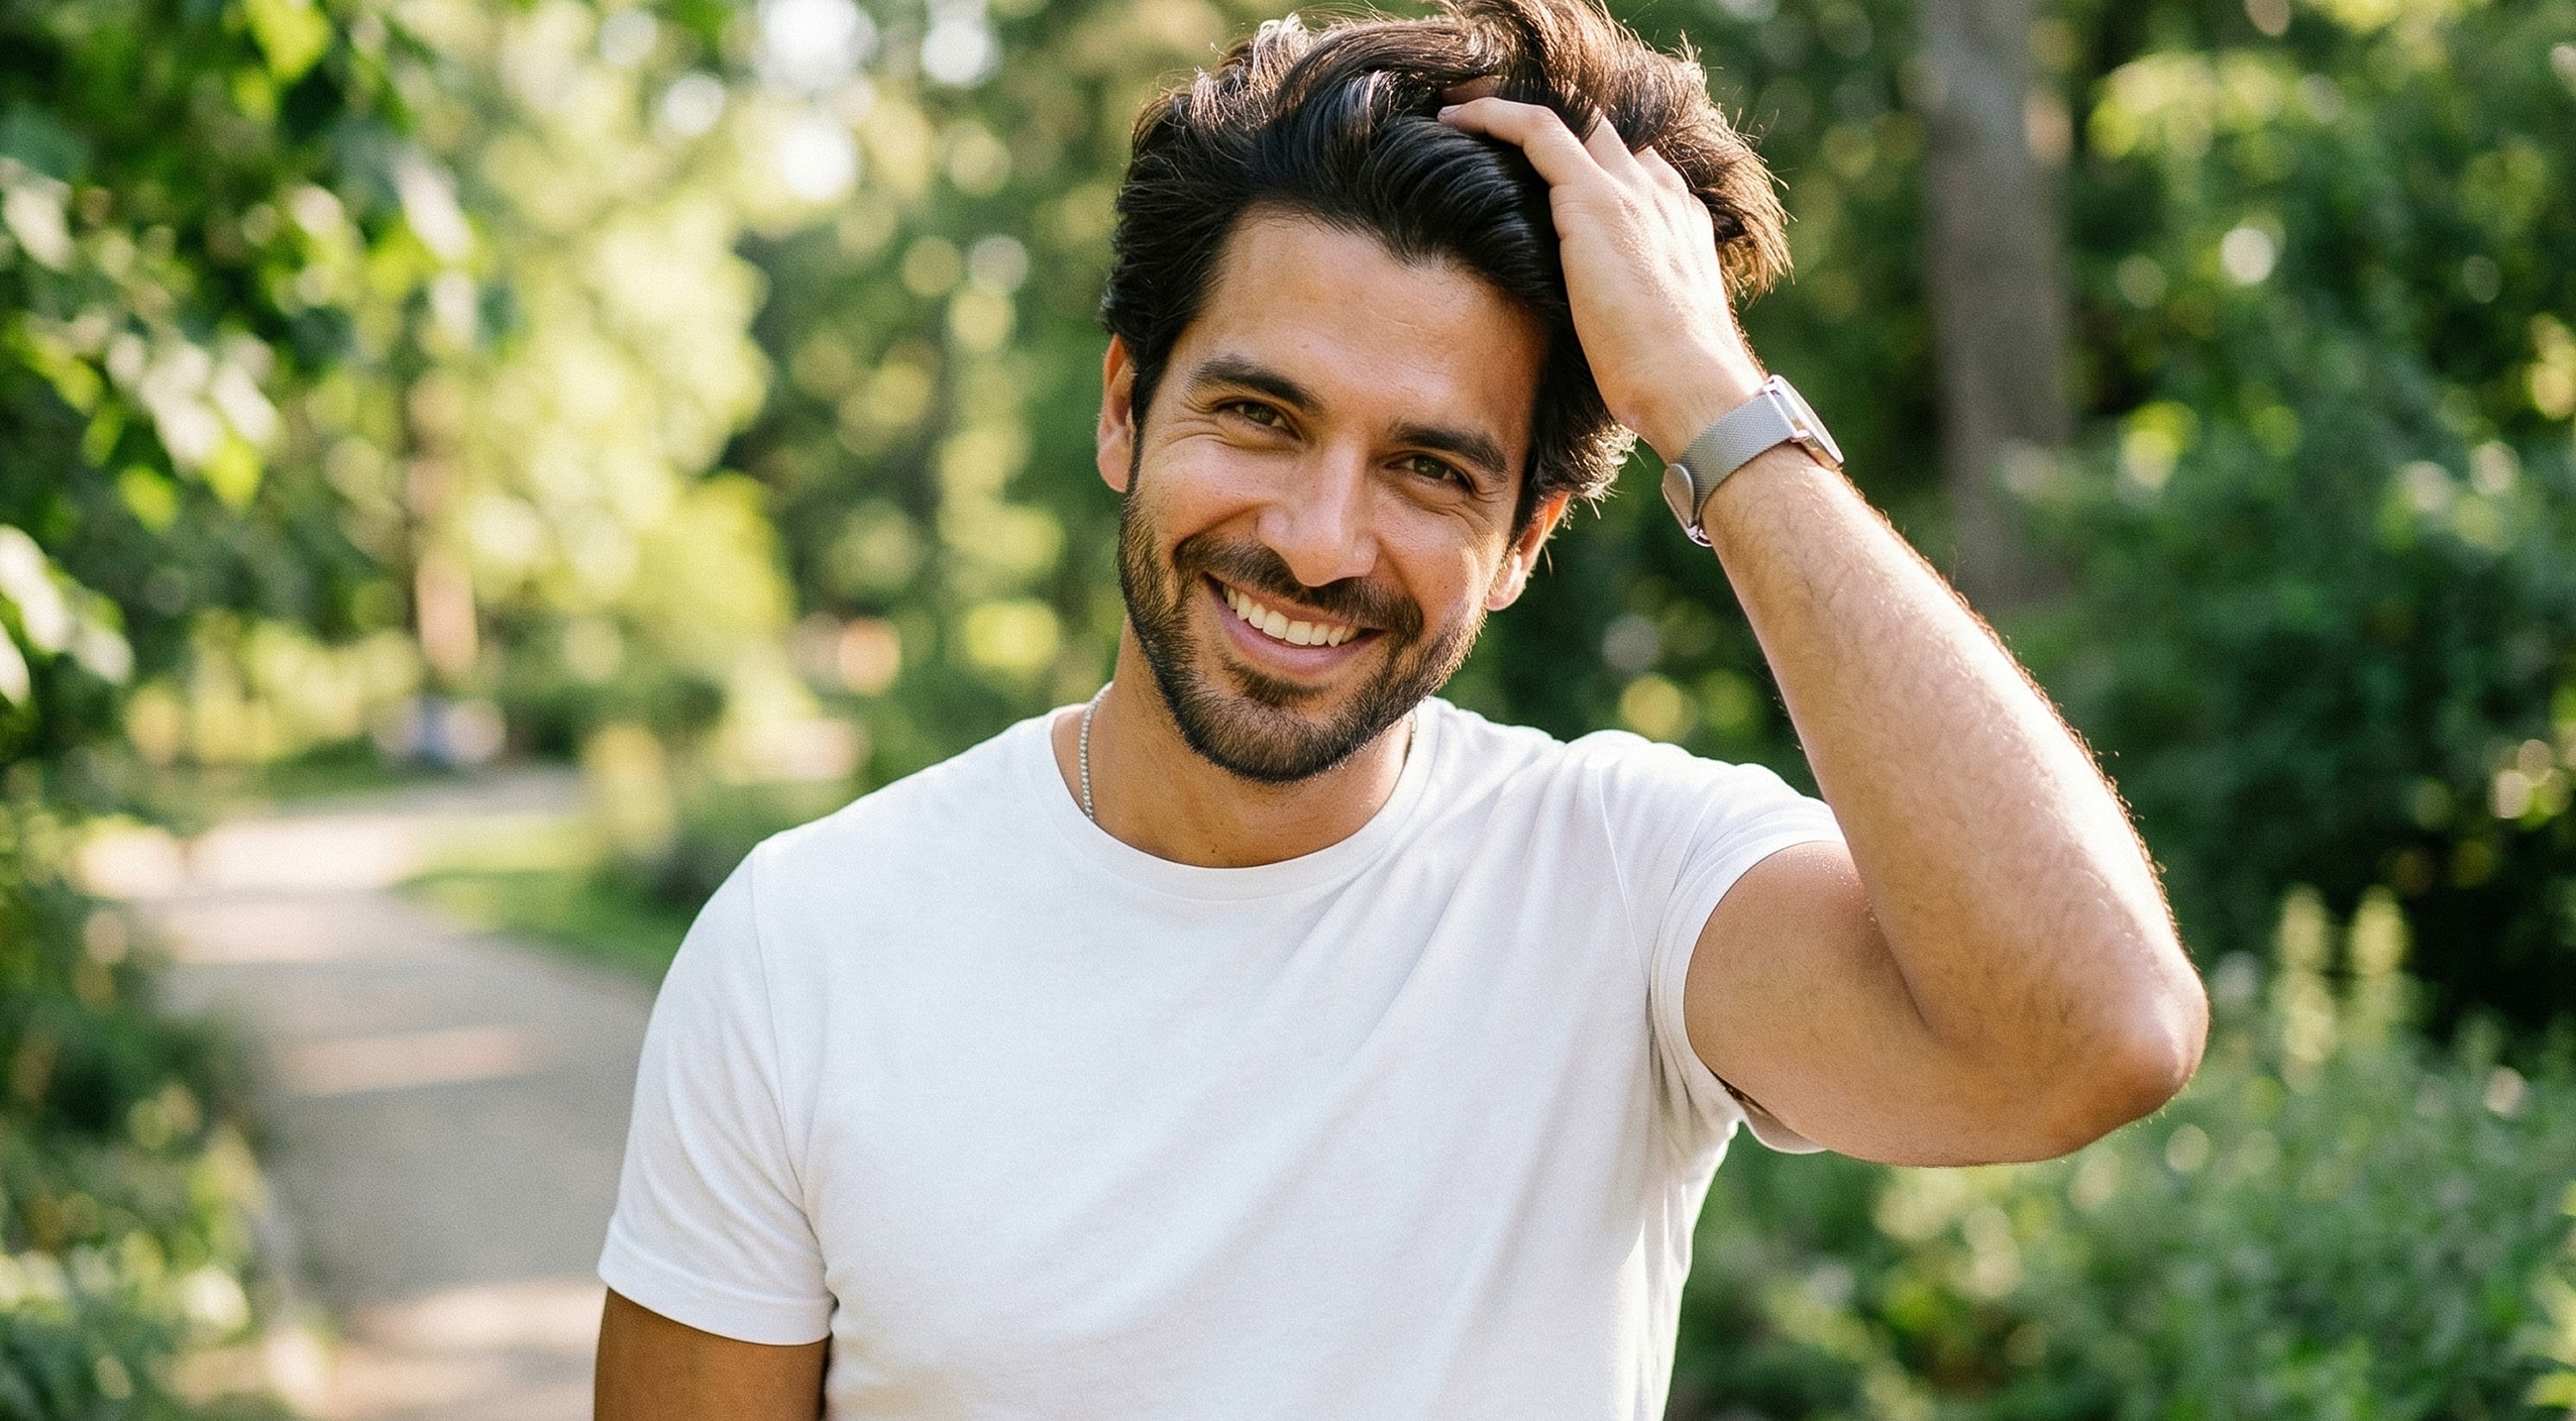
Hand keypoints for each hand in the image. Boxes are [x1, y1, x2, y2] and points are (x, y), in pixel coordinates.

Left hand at [1437, 96, 1765, 460]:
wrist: (1692, 385)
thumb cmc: (1670, 384)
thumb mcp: (1652, 335)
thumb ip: (1627, 312)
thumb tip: (1596, 340)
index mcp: (1680, 222)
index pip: (1634, 166)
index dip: (1587, 157)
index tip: (1540, 168)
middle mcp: (1660, 192)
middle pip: (1603, 130)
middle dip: (1553, 119)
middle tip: (1493, 120)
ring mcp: (1631, 190)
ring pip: (1570, 117)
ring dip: (1511, 108)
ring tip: (1461, 110)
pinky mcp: (1595, 198)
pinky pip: (1538, 130)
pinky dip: (1494, 116)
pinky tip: (1455, 118)